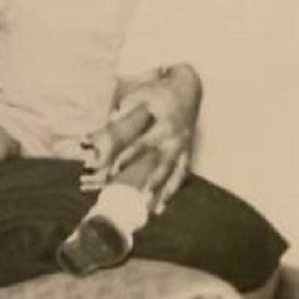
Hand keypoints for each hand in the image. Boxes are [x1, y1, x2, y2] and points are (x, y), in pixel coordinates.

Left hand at [104, 69, 198, 212]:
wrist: (188, 88)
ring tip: (154, 210)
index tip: (114, 170)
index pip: (143, 145)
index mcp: (164, 125)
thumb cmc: (159, 91)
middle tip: (137, 199)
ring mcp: (184, 147)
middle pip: (163, 165)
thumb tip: (110, 121)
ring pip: (175, 174)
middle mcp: (176, 139)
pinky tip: (163, 205)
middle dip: (150, 183)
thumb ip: (126, 109)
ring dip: (165, 192)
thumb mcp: (141, 94)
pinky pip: (182, 174)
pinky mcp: (187, 151)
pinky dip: (173, 189)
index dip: (128, 157)